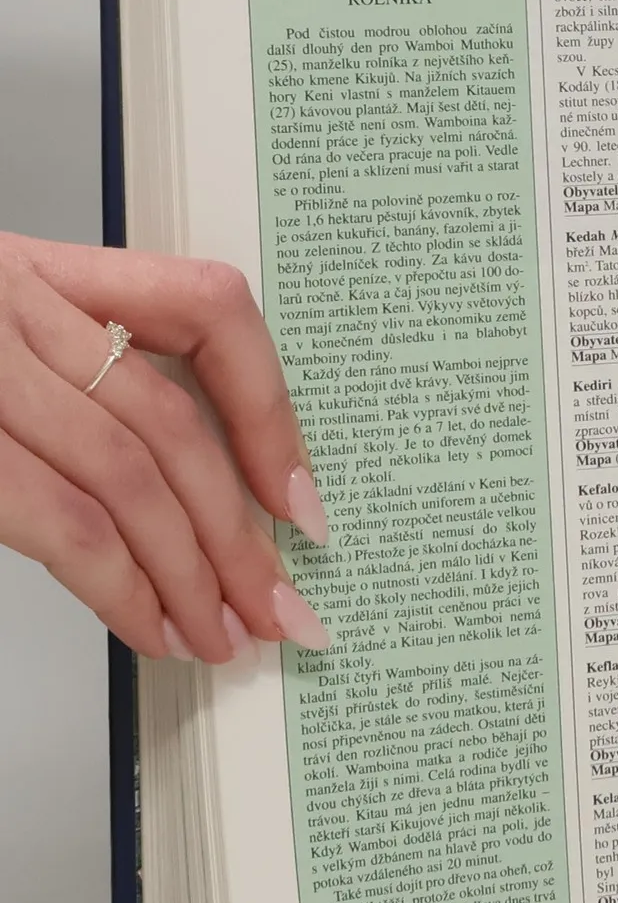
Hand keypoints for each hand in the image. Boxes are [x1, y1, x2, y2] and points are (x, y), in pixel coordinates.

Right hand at [0, 233, 331, 661]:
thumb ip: (61, 385)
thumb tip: (174, 500)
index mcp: (25, 267)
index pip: (204, 309)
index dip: (273, 411)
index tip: (302, 498)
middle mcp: (2, 300)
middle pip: (175, 421)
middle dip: (244, 530)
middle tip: (281, 606)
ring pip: (132, 472)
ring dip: (195, 571)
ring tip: (224, 635)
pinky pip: (58, 515)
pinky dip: (119, 584)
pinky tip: (150, 625)